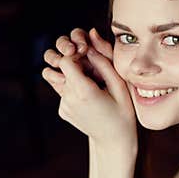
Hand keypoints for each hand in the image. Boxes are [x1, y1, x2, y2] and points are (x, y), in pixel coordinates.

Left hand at [41, 28, 135, 152]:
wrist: (114, 142)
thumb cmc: (123, 112)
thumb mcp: (119, 83)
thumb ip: (103, 58)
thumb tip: (90, 35)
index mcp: (83, 91)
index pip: (64, 60)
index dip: (74, 51)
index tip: (87, 53)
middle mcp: (69, 99)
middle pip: (55, 66)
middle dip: (67, 58)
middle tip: (83, 60)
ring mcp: (64, 106)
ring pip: (55, 77)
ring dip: (69, 72)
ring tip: (88, 78)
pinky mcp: (62, 110)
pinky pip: (62, 90)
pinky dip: (73, 87)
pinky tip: (90, 95)